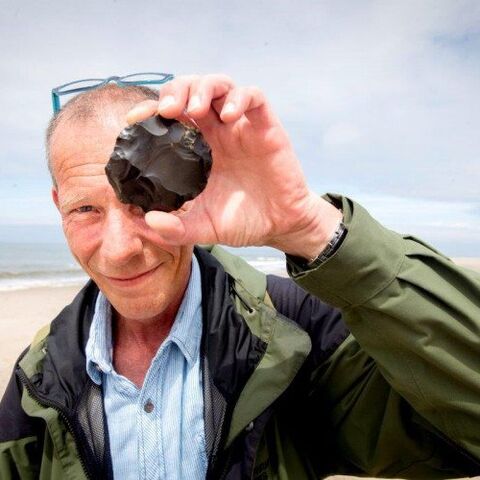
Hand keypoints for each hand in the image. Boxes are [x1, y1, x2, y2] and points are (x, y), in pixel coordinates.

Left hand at [126, 74, 340, 257]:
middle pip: (192, 89)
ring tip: (196, 110)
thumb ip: (175, 228)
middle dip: (176, 91)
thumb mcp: (203, 227)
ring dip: (204, 88)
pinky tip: (229, 117)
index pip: (170, 117)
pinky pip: (254, 97)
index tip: (135, 120)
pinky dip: (240, 98)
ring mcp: (241, 127)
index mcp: (197, 150)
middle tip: (168, 111)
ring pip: (221, 85)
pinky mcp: (266, 127)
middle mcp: (217, 132)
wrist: (280, 225)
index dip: (150, 111)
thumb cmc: (242, 221)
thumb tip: (143, 221)